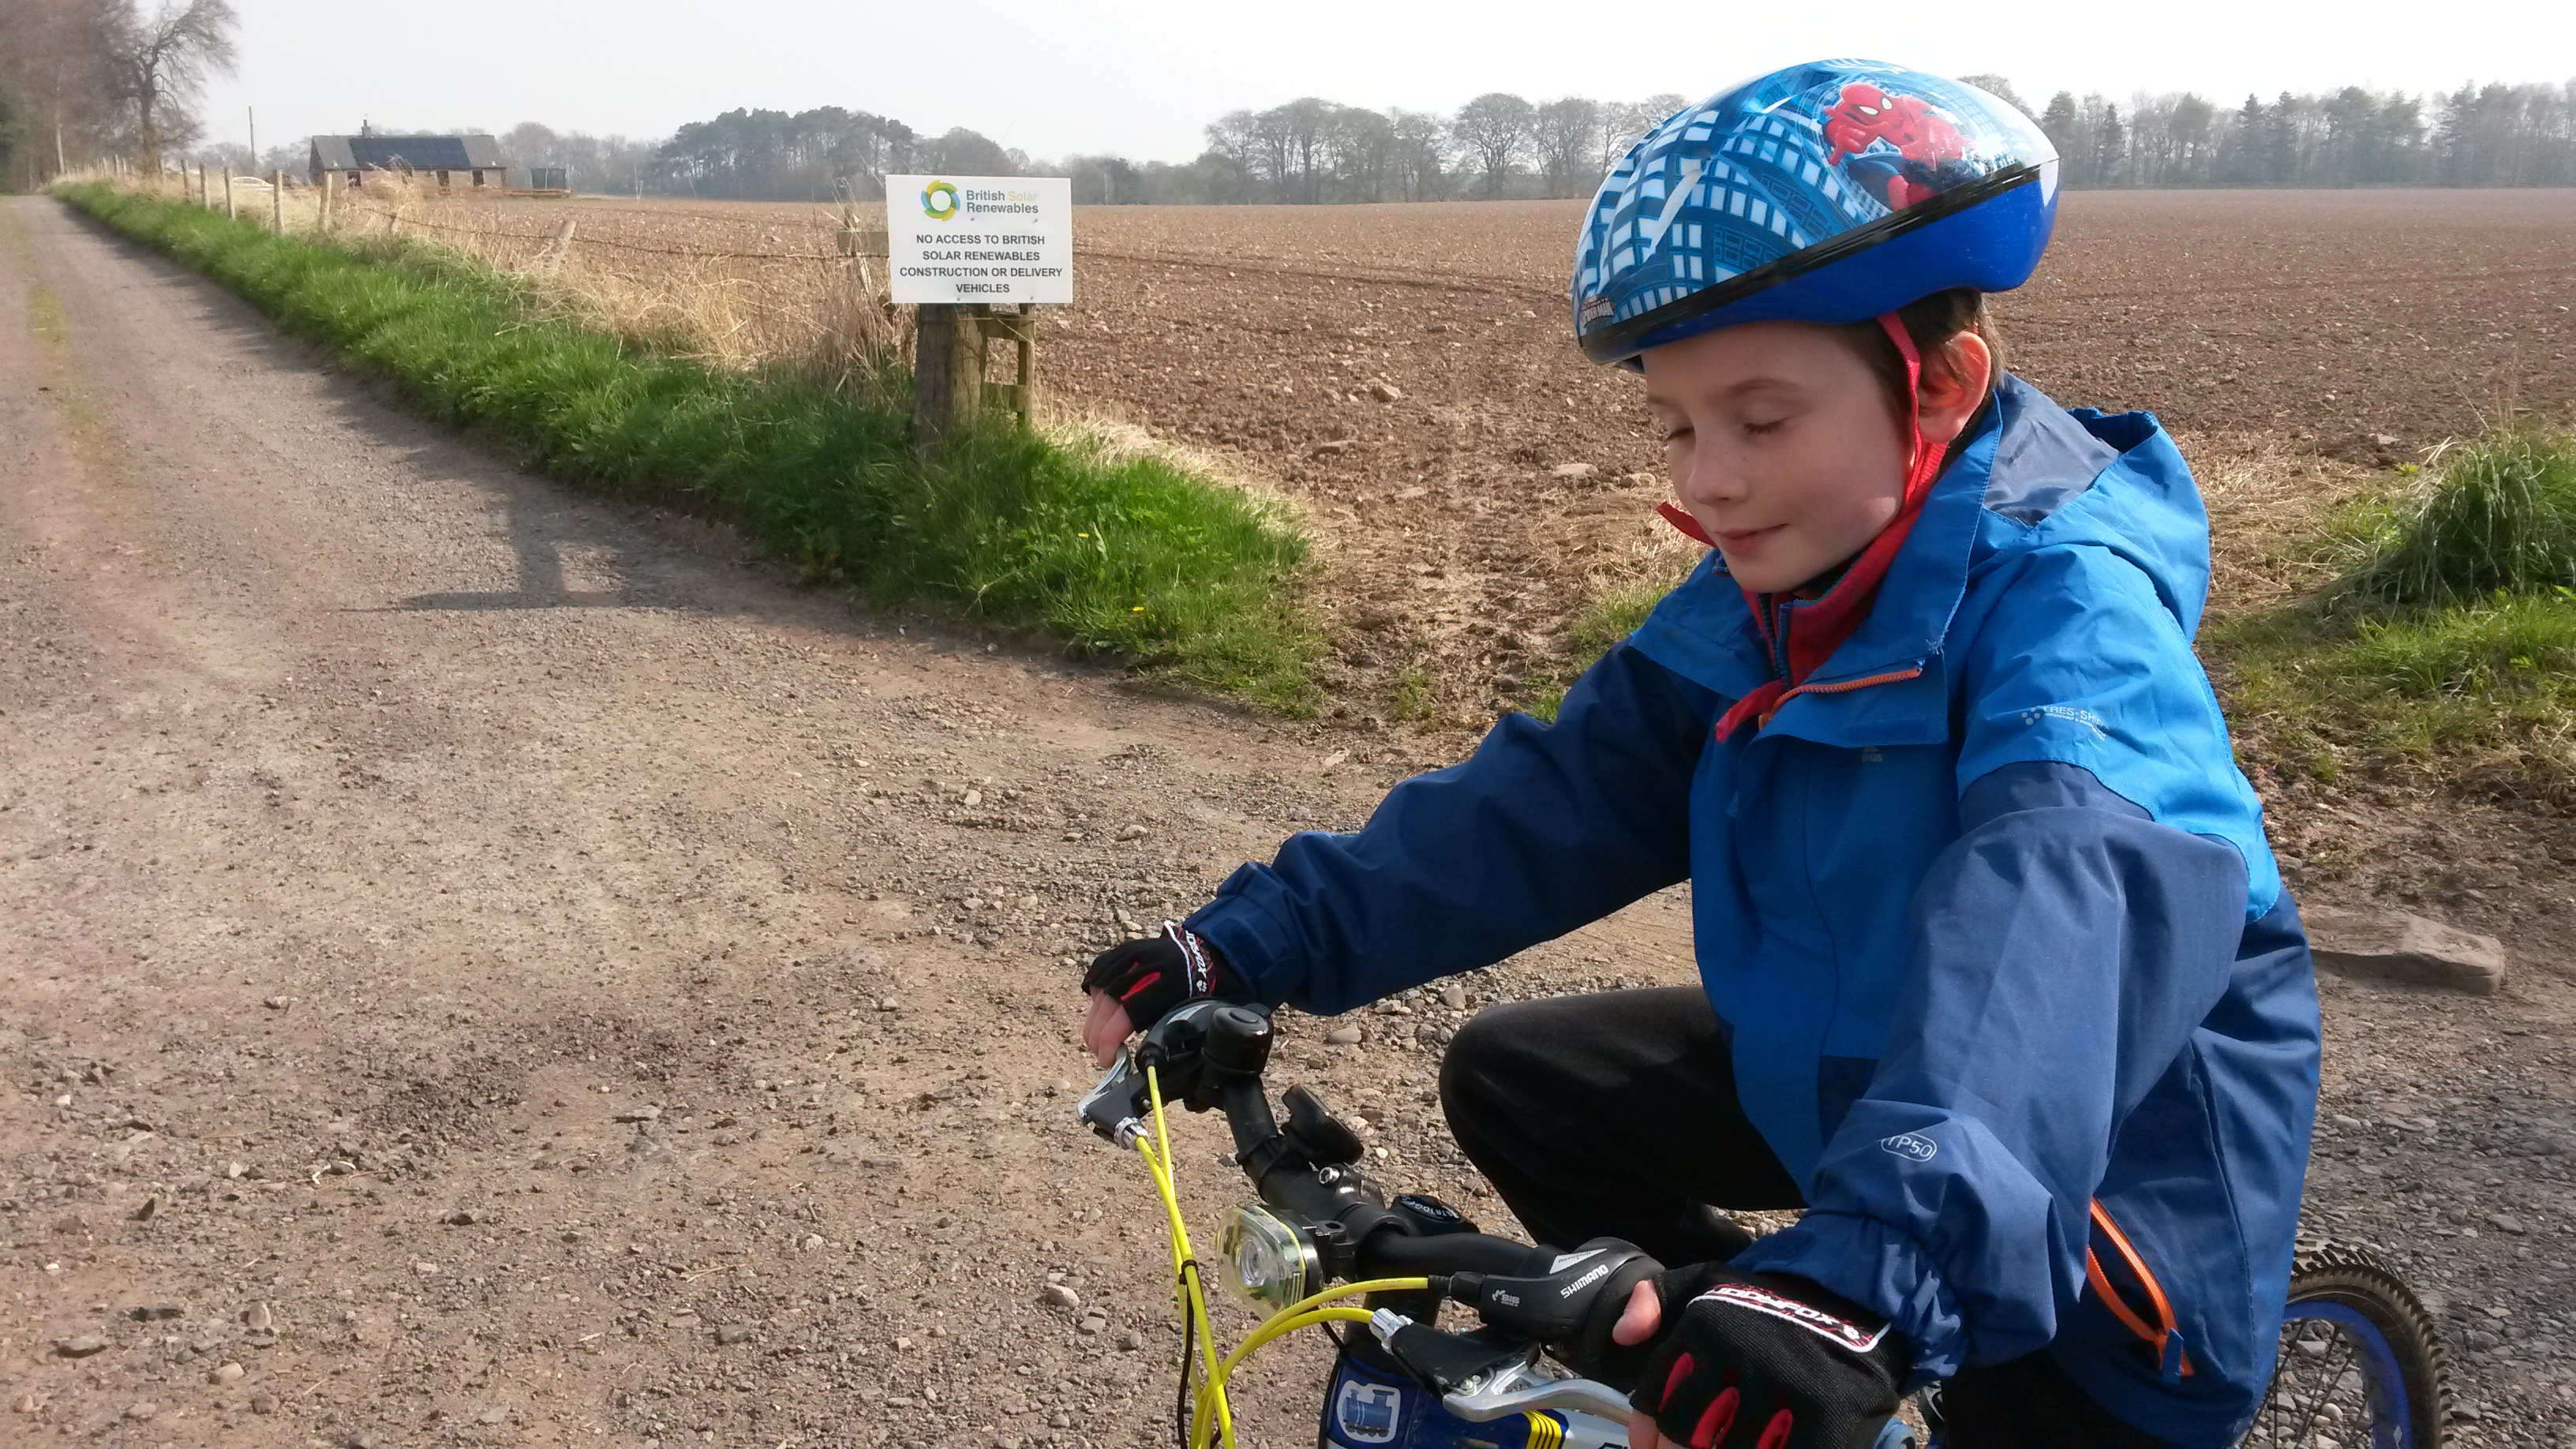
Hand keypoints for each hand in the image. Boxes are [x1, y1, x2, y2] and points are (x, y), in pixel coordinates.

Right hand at [1076, 923, 1241, 1066]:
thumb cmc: (1200, 990)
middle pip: (1105, 1005)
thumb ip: (1163, 1032)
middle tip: (1102, 1053)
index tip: (1107, 1059)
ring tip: (1100, 1036)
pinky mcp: (1124, 949)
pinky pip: (1099, 972)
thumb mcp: (1189, 1013)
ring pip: (1098, 990)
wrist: (1203, 954)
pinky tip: (1102, 1008)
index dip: (1108, 1041)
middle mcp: (1145, 966)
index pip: (1125, 1014)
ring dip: (1094, 1018)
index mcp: (1166, 984)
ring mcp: (1132, 954)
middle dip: (1096, 1036)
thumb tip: (1147, 1064)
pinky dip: (1096, 993)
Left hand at [1613, 1266, 1904, 1448]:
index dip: (1648, 1435)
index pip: (1656, 1401)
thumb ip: (1656, 1298)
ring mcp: (1783, 1392)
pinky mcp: (1825, 1420)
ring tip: (1723, 1448)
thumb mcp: (1706, 1281)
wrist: (1854, 1300)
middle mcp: (1738, 1360)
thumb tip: (1621, 1334)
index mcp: (1704, 1330)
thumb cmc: (1768, 1301)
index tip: (1652, 1448)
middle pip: (1686, 1437)